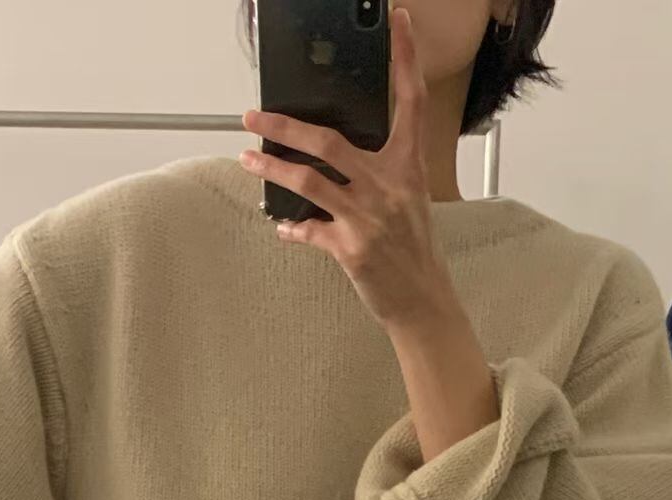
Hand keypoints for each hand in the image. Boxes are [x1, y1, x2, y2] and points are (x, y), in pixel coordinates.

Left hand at [241, 9, 457, 336]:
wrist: (423, 300)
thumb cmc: (414, 249)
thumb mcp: (408, 200)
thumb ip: (379, 172)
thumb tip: (333, 155)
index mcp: (408, 166)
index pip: (410, 101)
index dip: (405, 58)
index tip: (398, 22)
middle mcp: (388, 186)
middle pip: (329, 141)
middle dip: (284, 126)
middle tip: (253, 116)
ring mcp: (367, 218)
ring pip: (307, 182)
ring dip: (271, 169)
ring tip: (248, 159)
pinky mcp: (350, 249)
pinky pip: (309, 231)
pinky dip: (292, 228)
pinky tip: (282, 226)